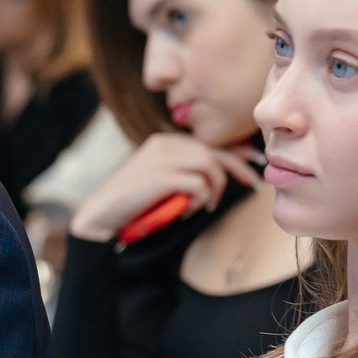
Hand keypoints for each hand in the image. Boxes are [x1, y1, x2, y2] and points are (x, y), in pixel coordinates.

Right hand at [68, 134, 259, 243]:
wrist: (100, 214)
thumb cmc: (132, 203)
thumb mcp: (160, 181)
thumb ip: (183, 172)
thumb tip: (217, 175)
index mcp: (165, 142)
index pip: (209, 142)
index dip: (237, 153)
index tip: (256, 164)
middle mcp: (166, 144)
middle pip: (215, 152)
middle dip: (239, 169)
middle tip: (255, 185)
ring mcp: (163, 157)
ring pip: (210, 167)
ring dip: (214, 189)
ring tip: (204, 206)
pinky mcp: (162, 175)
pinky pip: (199, 184)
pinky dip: (199, 200)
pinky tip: (186, 210)